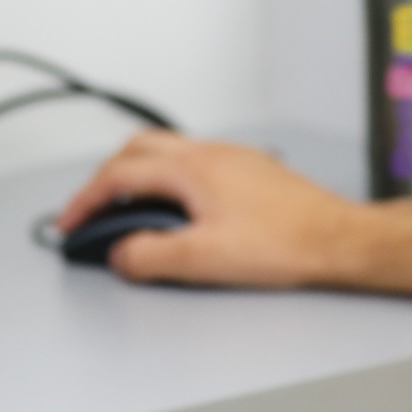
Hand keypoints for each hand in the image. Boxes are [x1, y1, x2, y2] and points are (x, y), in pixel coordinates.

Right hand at [56, 132, 366, 287]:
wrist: (340, 241)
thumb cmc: (286, 245)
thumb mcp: (204, 260)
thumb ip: (151, 256)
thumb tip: (121, 254)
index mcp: (192, 169)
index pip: (119, 174)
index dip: (86, 201)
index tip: (70, 224)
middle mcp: (210, 154)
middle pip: (138, 150)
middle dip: (105, 178)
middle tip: (91, 210)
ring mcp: (233, 159)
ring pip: (167, 153)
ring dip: (137, 175)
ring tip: (126, 209)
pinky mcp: (251, 172)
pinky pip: (194, 163)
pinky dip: (167, 180)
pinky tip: (177, 210)